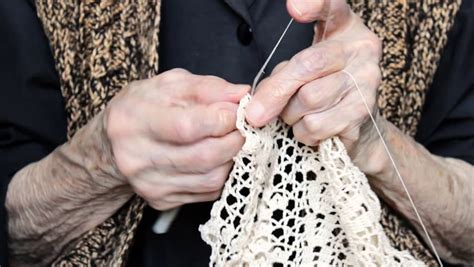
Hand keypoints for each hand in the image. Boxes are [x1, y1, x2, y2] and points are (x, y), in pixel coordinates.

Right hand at [105, 69, 248, 209]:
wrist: (110, 147)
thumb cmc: (142, 108)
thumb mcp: (168, 85)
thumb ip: (207, 87)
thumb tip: (243, 94)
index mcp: (134, 121)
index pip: (186, 126)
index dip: (221, 119)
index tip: (237, 111)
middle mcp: (137, 158)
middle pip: (203, 156)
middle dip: (234, 140)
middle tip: (243, 127)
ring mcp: (149, 184)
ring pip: (210, 179)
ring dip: (232, 158)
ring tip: (231, 140)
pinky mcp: (161, 201)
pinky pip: (207, 192)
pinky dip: (222, 174)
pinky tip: (218, 158)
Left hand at [245, 0, 381, 154]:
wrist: (357, 127)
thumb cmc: (322, 89)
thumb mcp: (302, 70)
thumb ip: (282, 75)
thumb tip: (258, 107)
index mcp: (345, 28)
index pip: (332, 7)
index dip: (313, 4)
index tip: (294, 8)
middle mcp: (362, 49)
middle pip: (308, 64)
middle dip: (275, 92)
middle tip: (255, 114)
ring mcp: (367, 80)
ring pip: (309, 99)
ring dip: (291, 115)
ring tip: (296, 116)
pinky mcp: (363, 112)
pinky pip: (316, 125)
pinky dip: (303, 133)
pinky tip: (309, 129)